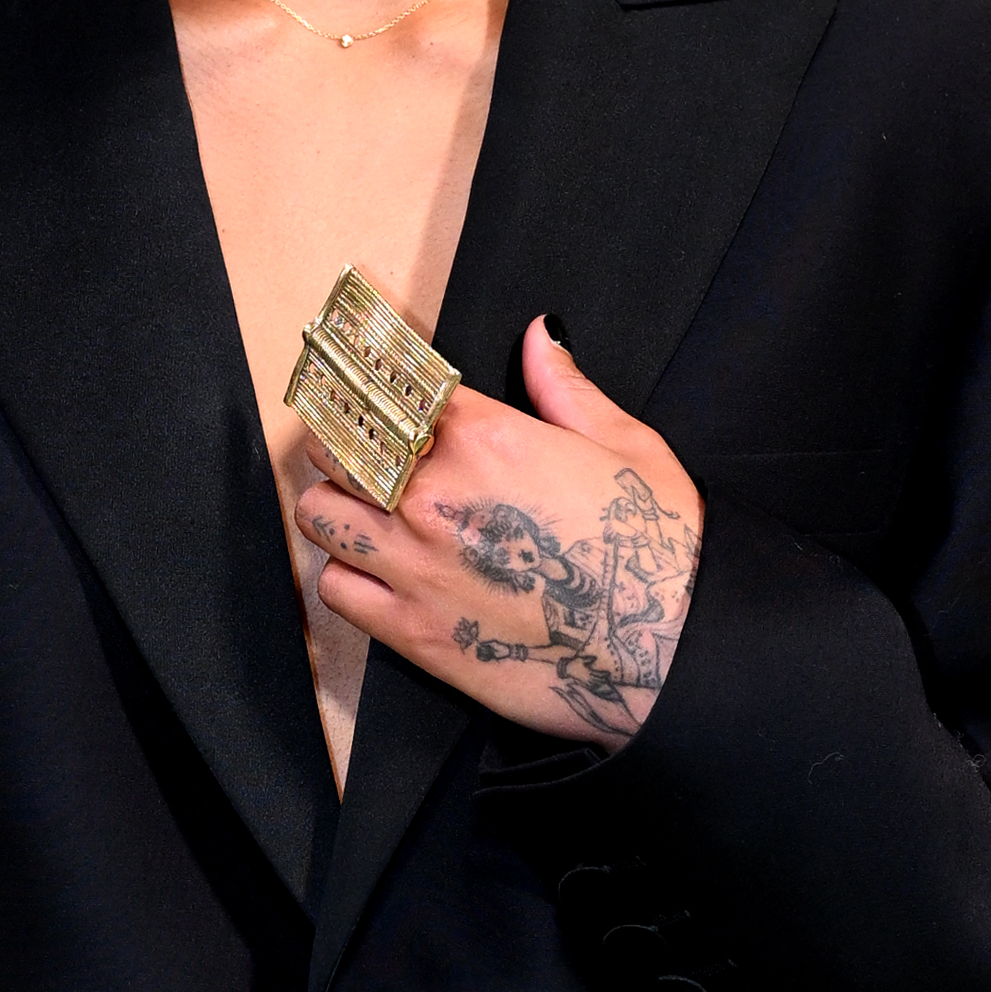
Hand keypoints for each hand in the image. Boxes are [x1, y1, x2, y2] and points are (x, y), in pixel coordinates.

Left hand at [298, 316, 701, 749]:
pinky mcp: (412, 631)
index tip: (368, 383)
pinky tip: (374, 571)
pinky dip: (344, 574)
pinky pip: (334, 587)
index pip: (393, 387)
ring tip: (364, 509)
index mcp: (487, 438)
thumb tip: (540, 336)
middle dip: (348, 440)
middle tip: (365, 449)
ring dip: (337, 504)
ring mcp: (415, 566)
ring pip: (321, 513)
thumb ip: (565, 389)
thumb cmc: (655, 552)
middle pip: (338, 443)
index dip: (379, 383)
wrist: (670, 654)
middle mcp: (435, 496)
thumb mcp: (627, 447)